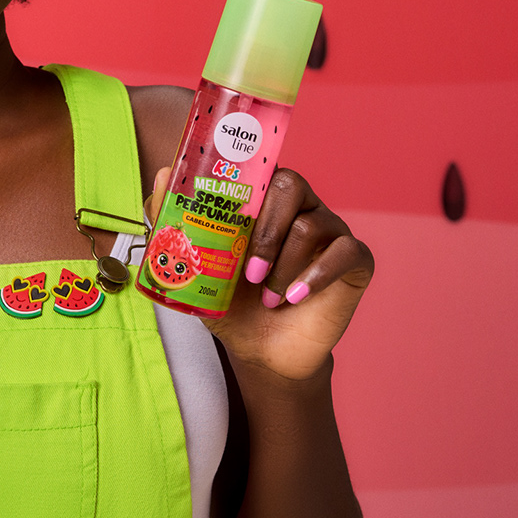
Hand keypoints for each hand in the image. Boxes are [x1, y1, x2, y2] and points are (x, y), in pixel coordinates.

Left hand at [145, 166, 373, 381]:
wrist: (263, 352)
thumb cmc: (232, 303)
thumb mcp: (194, 267)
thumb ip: (173, 222)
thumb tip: (161, 174)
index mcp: (264, 201)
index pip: (261, 165)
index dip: (250, 170)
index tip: (231, 193)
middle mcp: (301, 207)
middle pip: (289, 184)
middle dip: (264, 230)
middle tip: (248, 274)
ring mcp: (331, 231)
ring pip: (311, 225)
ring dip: (283, 266)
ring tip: (269, 297)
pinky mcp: (355, 260)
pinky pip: (346, 251)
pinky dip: (317, 275)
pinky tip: (296, 297)